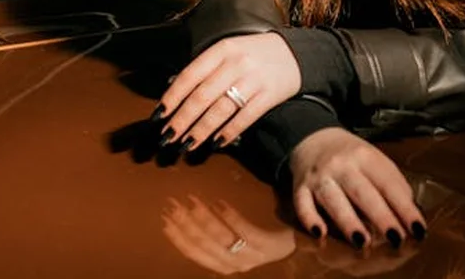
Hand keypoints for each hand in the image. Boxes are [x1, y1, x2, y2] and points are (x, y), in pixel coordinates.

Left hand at [156, 32, 300, 151]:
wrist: (296, 53)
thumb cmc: (255, 55)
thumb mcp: (229, 51)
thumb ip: (206, 69)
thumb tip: (174, 91)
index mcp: (222, 49)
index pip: (190, 75)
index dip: (172, 97)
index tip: (159, 115)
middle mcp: (237, 63)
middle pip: (202, 96)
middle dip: (182, 119)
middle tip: (168, 136)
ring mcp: (254, 79)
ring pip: (221, 110)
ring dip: (201, 130)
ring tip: (187, 144)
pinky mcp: (269, 95)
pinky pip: (245, 117)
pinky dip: (229, 131)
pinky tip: (217, 142)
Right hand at [161, 194, 295, 274]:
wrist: (300, 240)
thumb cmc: (265, 234)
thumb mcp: (237, 239)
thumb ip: (217, 233)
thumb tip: (189, 213)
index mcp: (224, 264)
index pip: (195, 253)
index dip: (178, 237)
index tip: (164, 219)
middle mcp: (235, 264)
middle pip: (205, 244)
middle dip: (185, 224)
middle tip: (173, 204)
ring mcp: (252, 256)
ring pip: (221, 239)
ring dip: (204, 218)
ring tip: (191, 201)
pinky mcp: (268, 246)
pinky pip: (245, 232)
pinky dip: (231, 218)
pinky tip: (220, 202)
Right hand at [288, 128, 425, 248]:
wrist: (314, 139)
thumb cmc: (351, 157)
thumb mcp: (375, 160)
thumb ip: (392, 183)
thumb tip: (410, 213)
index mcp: (365, 157)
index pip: (388, 184)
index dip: (404, 207)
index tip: (418, 228)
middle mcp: (342, 165)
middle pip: (362, 192)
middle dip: (380, 216)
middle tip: (396, 237)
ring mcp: (320, 177)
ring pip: (333, 199)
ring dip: (348, 220)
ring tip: (362, 240)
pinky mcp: (299, 187)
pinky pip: (302, 204)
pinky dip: (309, 218)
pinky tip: (320, 233)